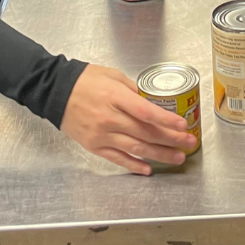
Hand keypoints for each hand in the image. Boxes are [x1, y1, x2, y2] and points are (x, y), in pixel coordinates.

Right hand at [61, 65, 197, 174]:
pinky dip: (134, 165)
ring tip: (177, 157)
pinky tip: (148, 168)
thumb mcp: (113, 75)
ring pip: (136, 148)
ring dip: (159, 154)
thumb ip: (133, 90)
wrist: (55, 92)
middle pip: (145, 132)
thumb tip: (151, 100)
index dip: (166, 120)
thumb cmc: (84, 80)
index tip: (183, 125)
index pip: (146, 112)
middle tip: (189, 142)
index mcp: (115, 98)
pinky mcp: (94, 146)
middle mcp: (110, 119)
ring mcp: (102, 135)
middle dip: (171, 139)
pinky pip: (117, 158)